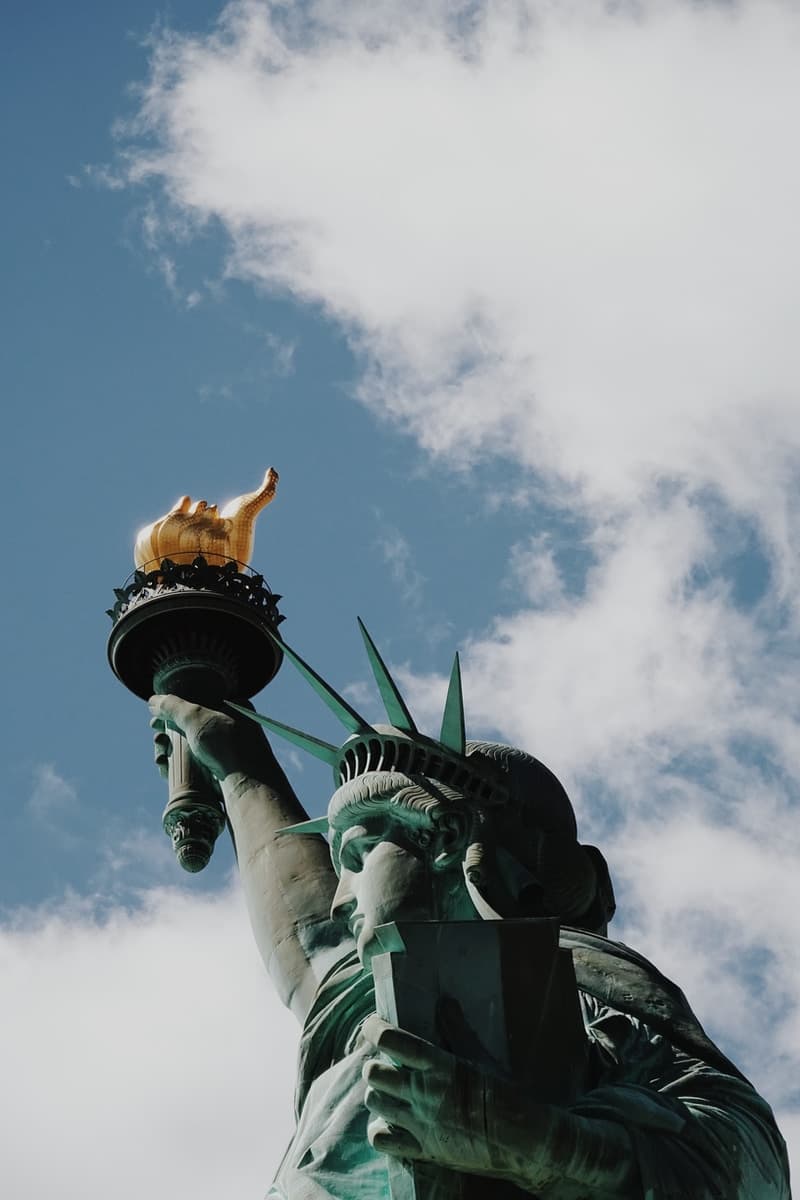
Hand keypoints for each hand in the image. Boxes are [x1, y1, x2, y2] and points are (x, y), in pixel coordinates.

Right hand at [149, 694, 271, 782]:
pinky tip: (164, 767)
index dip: (175, 710)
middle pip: (190, 728)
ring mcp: (226, 752)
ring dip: (169, 750)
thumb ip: (173, 707)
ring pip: (190, 748)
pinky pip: (194, 766)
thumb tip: (153, 701)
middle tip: (157, 739)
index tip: (156, 718)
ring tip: (159, 755)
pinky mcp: (220, 772)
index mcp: (234, 708)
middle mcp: (232, 729)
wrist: (247, 785)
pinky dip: (177, 766)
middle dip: (168, 733)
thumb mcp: (197, 717)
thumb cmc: (227, 745)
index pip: (198, 703)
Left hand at [362, 1015, 551, 1188]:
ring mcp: (420, 1123)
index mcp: (437, 1065)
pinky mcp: (423, 1149)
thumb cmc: (504, 1094)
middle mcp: (423, 1093)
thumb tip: (445, 1002)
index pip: (390, 1040)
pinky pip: (382, 1140)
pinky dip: (379, 1129)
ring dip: (377, 1092)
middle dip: (375, 1063)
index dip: (373, 1029)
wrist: (522, 1140)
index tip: (372, 1025)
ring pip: (375, 1102)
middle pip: (374, 1073)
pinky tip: (390, 1122)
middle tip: (385, 1062)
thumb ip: (458, 1029)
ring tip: (389, 1090)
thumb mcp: (481, 1055)